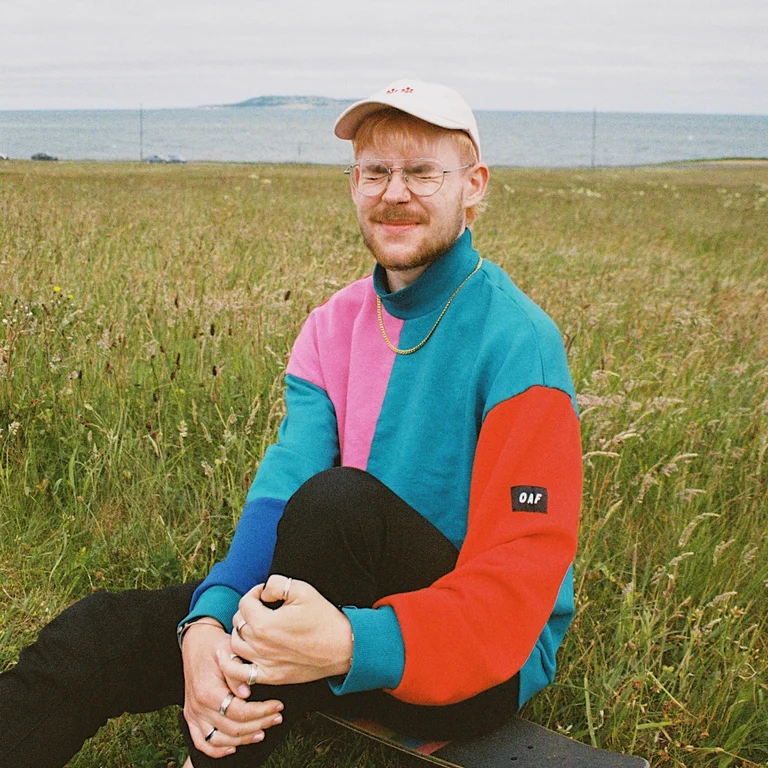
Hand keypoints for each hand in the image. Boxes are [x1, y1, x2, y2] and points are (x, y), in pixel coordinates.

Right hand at [181, 620, 284, 757]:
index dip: (261, 712)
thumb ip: (236, 673)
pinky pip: (201, 742)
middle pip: (232, 728)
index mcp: (208, 691)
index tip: (278, 706)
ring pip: (218, 740)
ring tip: (262, 732)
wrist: (196, 642)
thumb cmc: (216, 646)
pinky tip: (233, 746)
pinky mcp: (191, 716)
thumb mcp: (230, 652)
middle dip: (259, 724)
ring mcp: (193, 713)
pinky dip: (217, 749)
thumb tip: (246, 693)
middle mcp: (199, 706)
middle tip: (276, 717)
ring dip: (242, 740)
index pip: (239, 712)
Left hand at [224, 575, 352, 686]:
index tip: (265, 593)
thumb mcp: (302, 590)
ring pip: (235, 646)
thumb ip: (276, 584)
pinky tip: (238, 655)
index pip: (244, 603)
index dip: (254, 593)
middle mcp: (260, 645)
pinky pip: (242, 673)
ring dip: (241, 632)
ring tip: (254, 625)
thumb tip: (263, 592)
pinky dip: (235, 664)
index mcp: (265, 623)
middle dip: (247, 611)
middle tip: (262, 607)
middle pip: (238, 623)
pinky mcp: (271, 676)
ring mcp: (264, 663)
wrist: (342, 647)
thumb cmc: (324, 618)